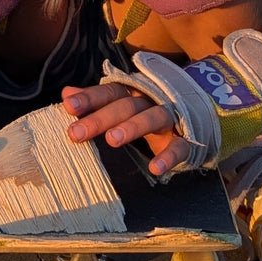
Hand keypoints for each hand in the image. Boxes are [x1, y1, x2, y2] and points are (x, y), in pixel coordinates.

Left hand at [62, 82, 190, 177]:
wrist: (195, 122)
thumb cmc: (147, 115)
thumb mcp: (121, 107)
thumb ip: (96, 102)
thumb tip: (66, 93)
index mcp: (132, 94)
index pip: (109, 91)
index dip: (89, 98)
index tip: (68, 107)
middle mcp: (150, 101)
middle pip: (126, 105)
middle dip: (101, 118)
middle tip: (75, 133)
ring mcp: (170, 119)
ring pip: (153, 117)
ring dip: (133, 127)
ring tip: (112, 140)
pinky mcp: (186, 139)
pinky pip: (179, 146)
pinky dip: (168, 156)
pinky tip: (155, 168)